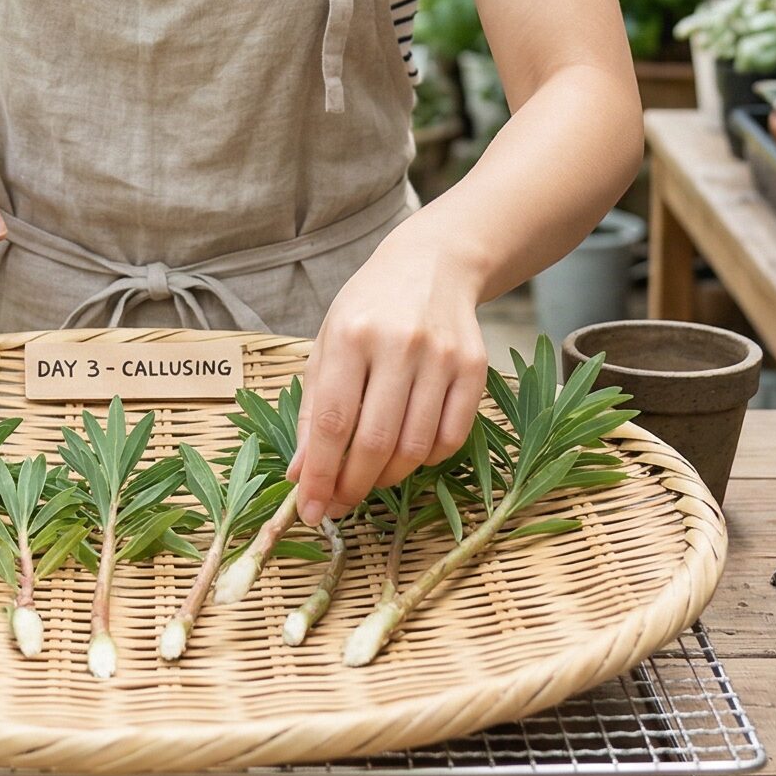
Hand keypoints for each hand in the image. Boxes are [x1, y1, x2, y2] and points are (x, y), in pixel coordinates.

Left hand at [287, 229, 487, 524]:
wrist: (434, 264)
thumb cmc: (369, 308)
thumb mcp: (327, 343)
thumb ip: (312, 409)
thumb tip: (300, 474)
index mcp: (351, 334)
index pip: (332, 422)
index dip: (319, 474)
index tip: (308, 511)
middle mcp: (399, 344)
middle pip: (375, 442)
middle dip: (352, 486)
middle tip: (338, 505)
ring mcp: (442, 357)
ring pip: (415, 447)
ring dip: (387, 478)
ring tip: (369, 478)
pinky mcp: (475, 368)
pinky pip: (451, 438)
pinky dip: (425, 460)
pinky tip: (407, 453)